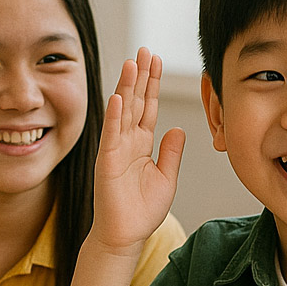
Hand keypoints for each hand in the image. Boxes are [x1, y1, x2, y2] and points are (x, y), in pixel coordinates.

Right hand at [91, 47, 184, 253]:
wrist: (125, 236)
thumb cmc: (143, 211)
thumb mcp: (167, 177)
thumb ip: (171, 152)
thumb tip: (178, 129)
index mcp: (142, 144)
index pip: (147, 107)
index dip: (152, 83)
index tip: (156, 60)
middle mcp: (127, 142)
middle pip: (135, 101)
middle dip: (140, 76)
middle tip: (145, 50)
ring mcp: (116, 149)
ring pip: (122, 112)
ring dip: (127, 87)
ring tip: (132, 62)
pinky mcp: (108, 162)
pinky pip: (111, 135)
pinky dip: (114, 116)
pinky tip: (118, 97)